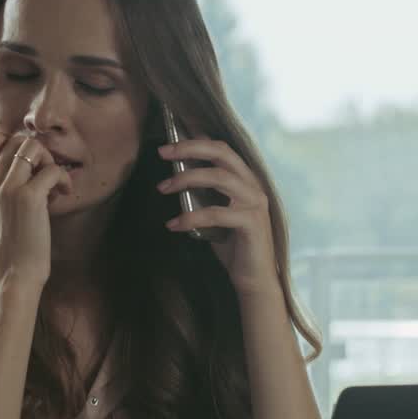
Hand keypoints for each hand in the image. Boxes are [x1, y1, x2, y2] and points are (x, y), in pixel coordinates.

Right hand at [0, 129, 72, 288]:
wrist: (12, 275)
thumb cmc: (8, 247)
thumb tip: (17, 164)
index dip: (14, 144)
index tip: (28, 166)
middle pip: (15, 139)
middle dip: (38, 153)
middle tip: (46, 176)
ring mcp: (5, 188)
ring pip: (32, 147)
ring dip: (49, 161)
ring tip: (53, 183)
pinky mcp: (27, 198)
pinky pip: (51, 169)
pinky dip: (63, 178)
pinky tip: (63, 193)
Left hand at [156, 138, 278, 296]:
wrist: (254, 279)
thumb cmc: (233, 246)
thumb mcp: (216, 214)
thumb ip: (205, 195)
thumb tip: (176, 177)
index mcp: (246, 180)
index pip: (222, 148)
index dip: (196, 139)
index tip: (170, 139)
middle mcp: (253, 186)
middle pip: (221, 152)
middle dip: (189, 148)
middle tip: (162, 152)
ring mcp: (255, 203)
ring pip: (218, 177)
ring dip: (186, 179)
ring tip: (162, 188)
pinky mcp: (251, 223)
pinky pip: (216, 213)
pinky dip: (191, 217)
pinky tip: (174, 224)